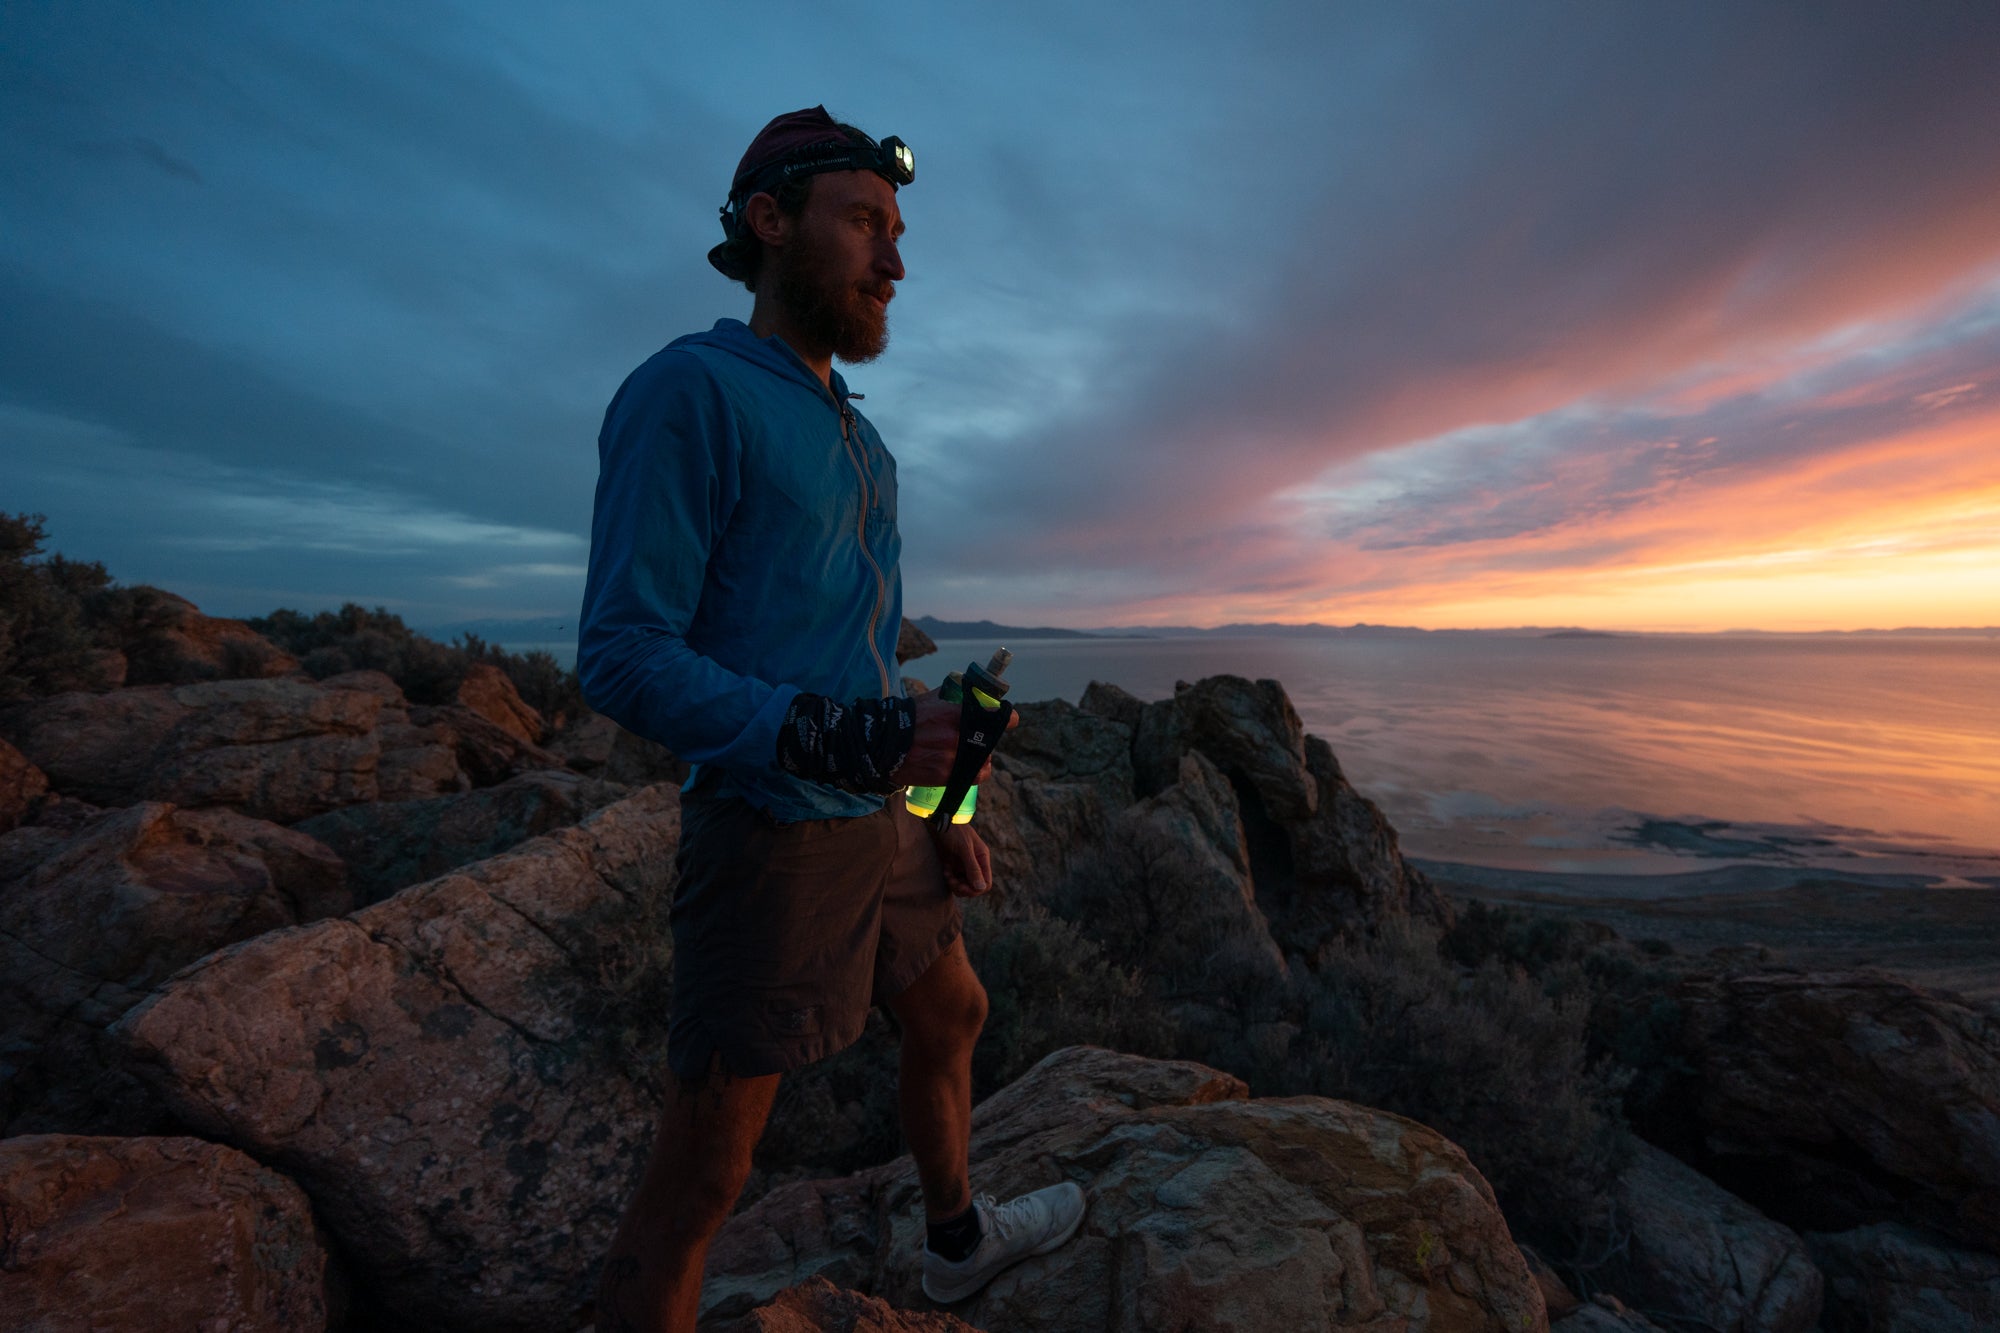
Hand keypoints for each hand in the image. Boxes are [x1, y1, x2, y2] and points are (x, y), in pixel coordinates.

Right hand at [896, 691, 1019, 786]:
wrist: (883, 745)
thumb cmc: (908, 718)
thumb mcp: (932, 699)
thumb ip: (955, 696)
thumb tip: (976, 691)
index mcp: (954, 714)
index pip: (993, 715)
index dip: (1006, 718)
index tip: (1010, 719)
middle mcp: (956, 737)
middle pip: (989, 740)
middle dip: (988, 738)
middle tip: (982, 737)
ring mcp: (952, 758)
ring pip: (983, 760)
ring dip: (981, 757)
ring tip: (972, 754)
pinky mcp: (945, 776)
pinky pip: (973, 776)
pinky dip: (976, 772)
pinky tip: (971, 767)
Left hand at [930, 819, 994, 896]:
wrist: (939, 819)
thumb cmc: (954, 830)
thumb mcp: (964, 848)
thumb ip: (972, 867)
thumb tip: (981, 887)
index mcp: (982, 859)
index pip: (985, 884)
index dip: (976, 889)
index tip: (963, 886)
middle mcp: (975, 864)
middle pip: (974, 887)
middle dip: (963, 888)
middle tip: (952, 881)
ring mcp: (963, 865)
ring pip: (963, 886)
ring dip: (955, 884)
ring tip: (947, 873)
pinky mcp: (953, 865)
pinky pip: (954, 880)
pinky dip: (949, 879)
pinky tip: (945, 869)